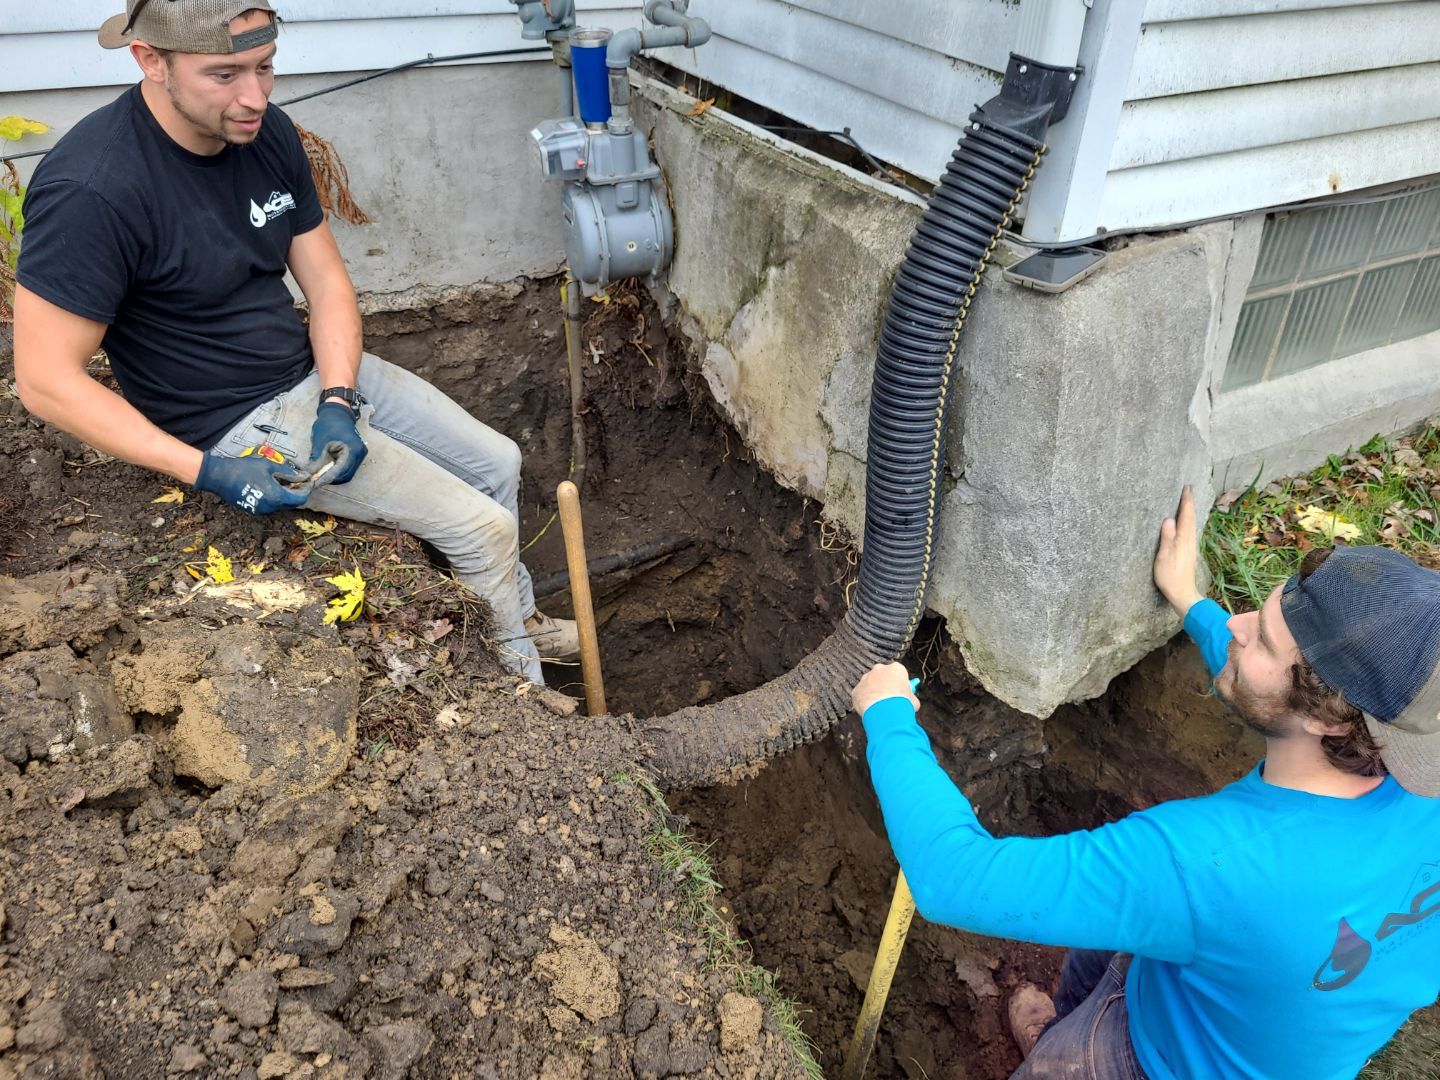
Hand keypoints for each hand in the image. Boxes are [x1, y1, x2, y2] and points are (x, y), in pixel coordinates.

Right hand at [195, 451, 308, 514]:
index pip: (299, 499)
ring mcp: (261, 510)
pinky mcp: (253, 510)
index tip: (308, 481)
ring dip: (286, 496)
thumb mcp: (269, 466)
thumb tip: (304, 476)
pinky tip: (273, 487)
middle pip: (291, 504)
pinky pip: (270, 506)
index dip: (306, 490)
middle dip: (297, 493)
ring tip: (286, 482)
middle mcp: (270, 507)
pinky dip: (276, 498)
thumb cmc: (244, 468)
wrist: (219, 476)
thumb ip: (288, 473)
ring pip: (281, 506)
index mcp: (276, 496)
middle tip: (298, 480)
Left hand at [307, 402, 366, 484]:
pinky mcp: (358, 454)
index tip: (314, 484)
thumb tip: (310, 476)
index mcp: (352, 450)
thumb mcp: (320, 443)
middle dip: (330, 479)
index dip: (326, 479)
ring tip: (321, 474)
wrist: (338, 413)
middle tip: (316, 480)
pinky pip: (348, 468)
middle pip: (345, 476)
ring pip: (347, 474)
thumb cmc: (329, 424)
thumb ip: (316, 462)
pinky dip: (338, 470)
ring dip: (334, 476)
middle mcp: (360, 454)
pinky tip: (328, 468)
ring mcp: (361, 454)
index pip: (339, 471)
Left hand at [851, 662, 919, 717]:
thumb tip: (910, 702)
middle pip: (881, 676)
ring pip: (869, 685)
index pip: (898, 673)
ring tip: (879, 707)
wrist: (887, 713)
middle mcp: (879, 670)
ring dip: (873, 693)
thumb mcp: (914, 701)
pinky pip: (861, 696)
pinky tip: (870, 711)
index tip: (899, 691)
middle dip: (883, 685)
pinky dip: (864, 702)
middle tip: (888, 699)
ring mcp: (865, 679)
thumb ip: (910, 698)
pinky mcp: (856, 690)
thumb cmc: (903, 705)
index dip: (899, 683)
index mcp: (896, 669)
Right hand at [1154, 485, 1203, 616]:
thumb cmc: (1170, 577)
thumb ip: (1167, 539)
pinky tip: (1185, 524)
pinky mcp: (1189, 552)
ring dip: (1189, 512)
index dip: (1186, 502)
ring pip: (1191, 524)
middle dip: (1189, 504)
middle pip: (1191, 518)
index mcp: (1183, 540)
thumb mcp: (1164, 558)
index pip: (1186, 516)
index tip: (1186, 488)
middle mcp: (1190, 541)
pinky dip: (1188, 522)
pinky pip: (1190, 531)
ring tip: (1187, 503)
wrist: (1182, 594)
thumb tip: (1168, 520)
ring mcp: (1191, 547)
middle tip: (1188, 490)